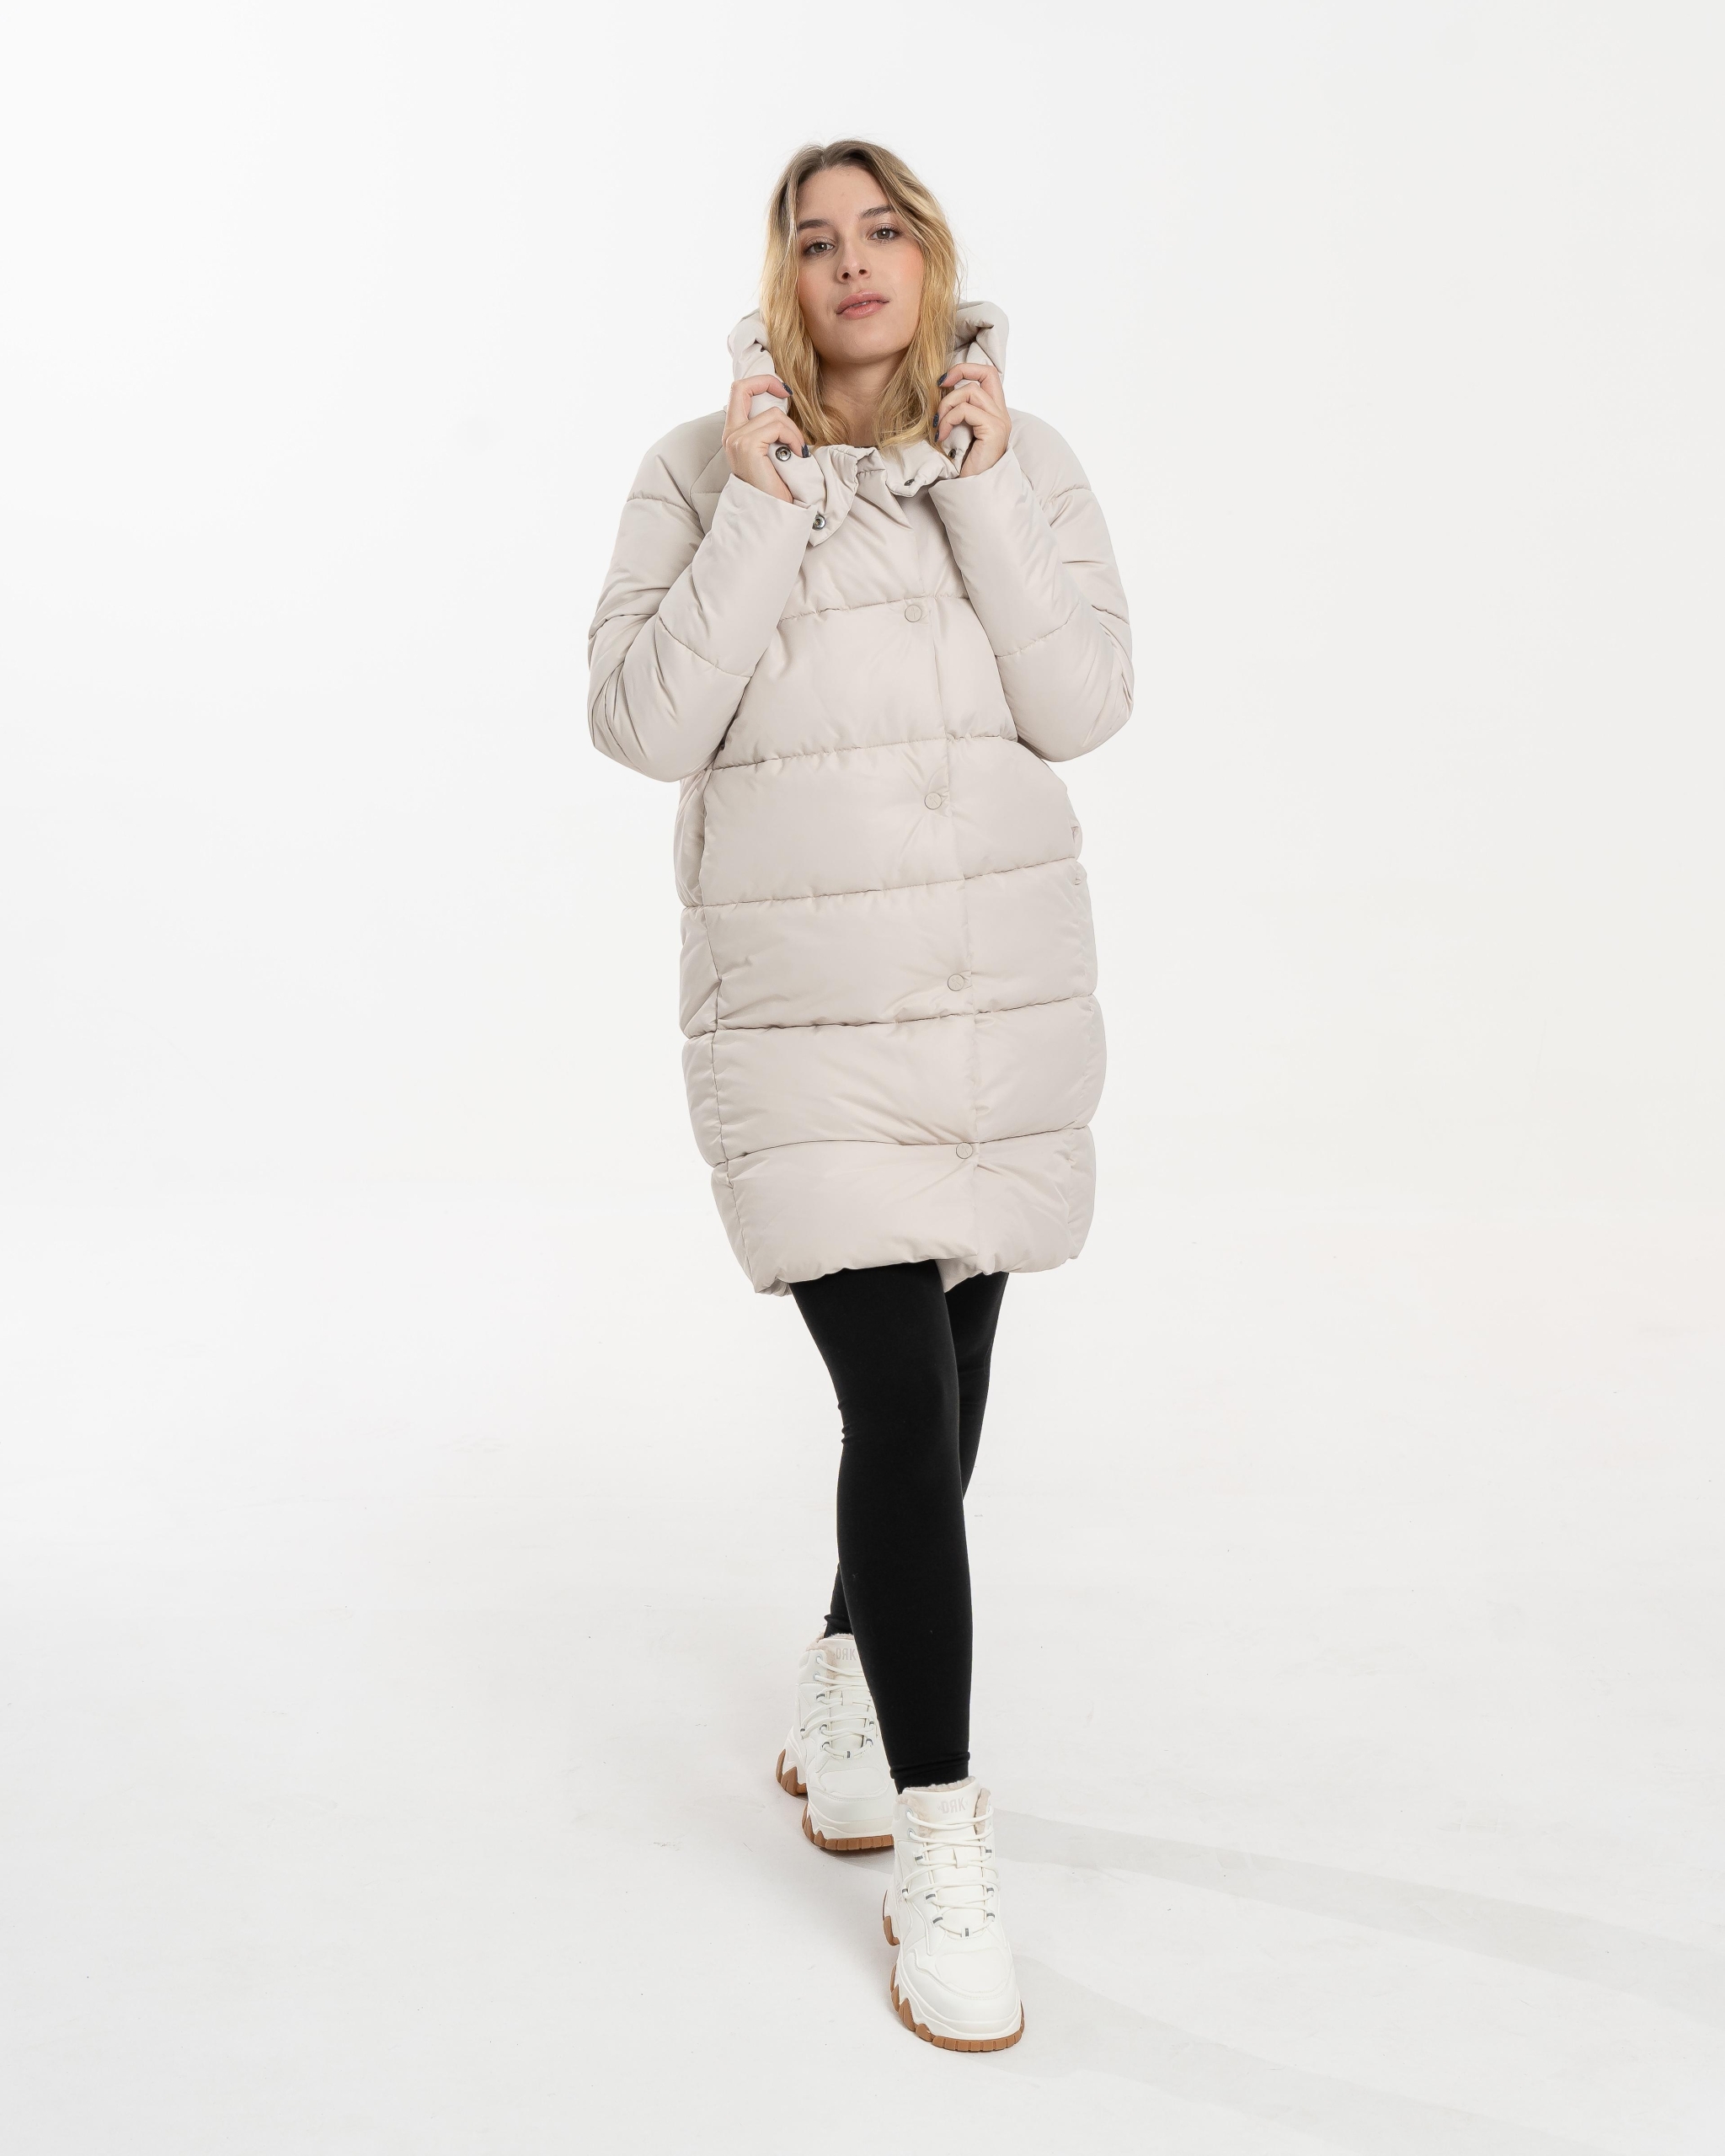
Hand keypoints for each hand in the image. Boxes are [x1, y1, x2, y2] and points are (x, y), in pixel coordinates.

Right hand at [724, 375, 806, 499]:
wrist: (772, 513)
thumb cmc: (775, 486)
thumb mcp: (771, 452)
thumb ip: (769, 430)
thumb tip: (785, 406)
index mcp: (734, 434)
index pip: (738, 391)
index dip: (761, 382)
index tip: (783, 391)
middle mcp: (730, 435)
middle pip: (742, 387)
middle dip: (768, 383)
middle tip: (788, 394)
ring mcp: (736, 440)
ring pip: (773, 414)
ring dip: (793, 430)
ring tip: (798, 450)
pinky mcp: (747, 446)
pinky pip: (777, 426)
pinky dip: (793, 438)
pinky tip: (798, 454)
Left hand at [934, 362, 1009, 475]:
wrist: (976, 491)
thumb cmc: (965, 466)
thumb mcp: (960, 432)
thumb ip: (958, 412)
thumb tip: (939, 393)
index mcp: (995, 411)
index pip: (989, 373)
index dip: (966, 368)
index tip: (944, 381)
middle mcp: (1001, 413)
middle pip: (986, 372)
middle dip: (959, 372)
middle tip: (938, 388)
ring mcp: (999, 421)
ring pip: (970, 391)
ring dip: (947, 405)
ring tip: (938, 426)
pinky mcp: (993, 430)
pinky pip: (965, 410)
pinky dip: (948, 419)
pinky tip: (941, 436)